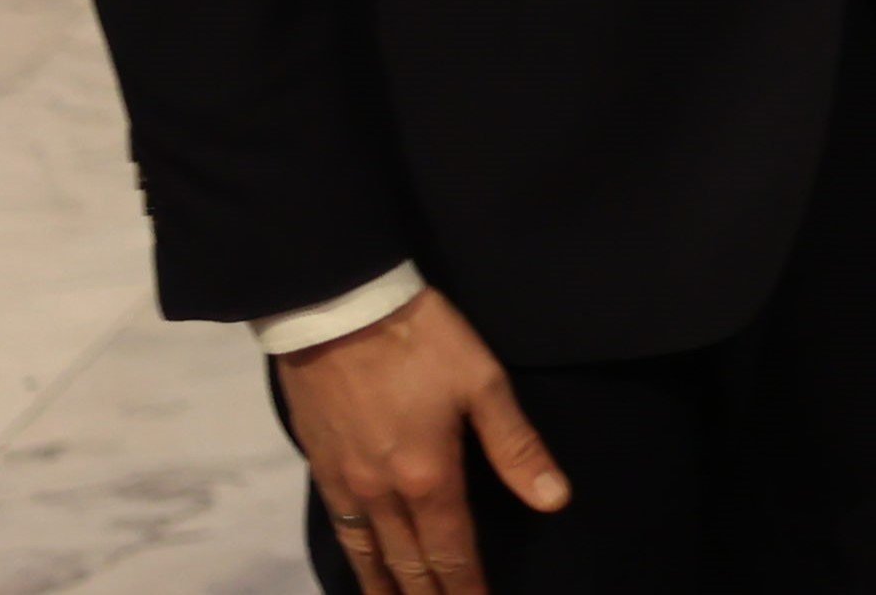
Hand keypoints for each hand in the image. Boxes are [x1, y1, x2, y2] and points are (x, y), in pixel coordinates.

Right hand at [279, 290, 567, 594]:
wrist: (338, 308)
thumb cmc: (420, 340)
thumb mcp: (482, 382)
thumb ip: (517, 447)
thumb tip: (554, 499)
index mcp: (429, 477)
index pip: (453, 552)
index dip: (467, 588)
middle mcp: (384, 493)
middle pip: (410, 564)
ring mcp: (347, 483)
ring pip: (370, 555)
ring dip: (389, 589)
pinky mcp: (321, 466)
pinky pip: (339, 529)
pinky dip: (354, 559)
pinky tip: (362, 567)